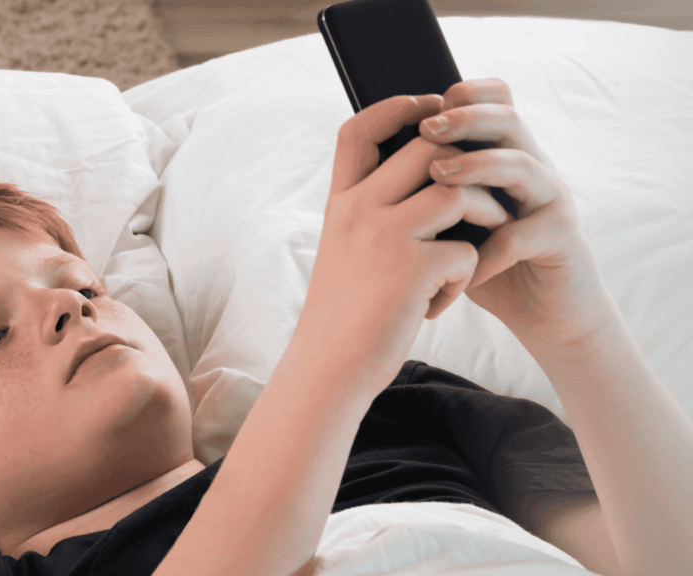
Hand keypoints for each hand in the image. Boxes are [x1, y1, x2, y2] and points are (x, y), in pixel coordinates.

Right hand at [297, 94, 509, 387]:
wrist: (330, 366)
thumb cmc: (343, 311)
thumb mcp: (344, 250)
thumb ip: (370, 212)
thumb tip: (424, 176)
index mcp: (340, 203)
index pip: (357, 130)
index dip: (396, 108)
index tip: (428, 106)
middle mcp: (358, 211)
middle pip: (426, 148)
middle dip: (464, 163)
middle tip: (480, 190)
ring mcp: (385, 237)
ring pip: (457, 192)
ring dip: (480, 216)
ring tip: (475, 246)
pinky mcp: (413, 270)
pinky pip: (467, 249)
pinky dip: (466, 275)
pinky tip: (441, 301)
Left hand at [418, 78, 611, 348]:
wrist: (540, 311)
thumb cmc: (486, 261)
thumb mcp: (451, 221)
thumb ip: (427, 192)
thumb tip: (370, 165)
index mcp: (503, 155)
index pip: (494, 100)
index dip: (463, 93)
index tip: (420, 106)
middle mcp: (531, 168)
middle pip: (507, 119)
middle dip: (464, 118)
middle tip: (425, 129)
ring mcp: (550, 200)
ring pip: (521, 166)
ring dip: (477, 168)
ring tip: (438, 177)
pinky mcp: (561, 238)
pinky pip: (522, 235)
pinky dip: (486, 252)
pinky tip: (459, 268)